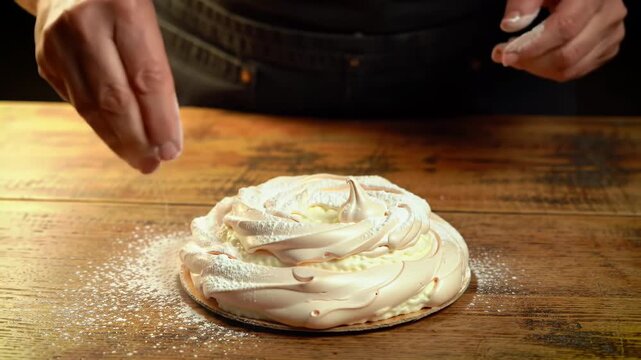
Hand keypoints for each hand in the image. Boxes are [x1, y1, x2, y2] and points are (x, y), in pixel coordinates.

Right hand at [34, 0, 181, 173]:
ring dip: (118, 141)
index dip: (161, 120)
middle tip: (154, 164)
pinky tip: (117, 139)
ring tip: (140, 160)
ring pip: (91, 106)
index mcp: (122, 8)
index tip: (172, 149)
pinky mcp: (45, 58)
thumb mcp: (146, 21)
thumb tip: (168, 130)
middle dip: (138, 140)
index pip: (146, 78)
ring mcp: (58, 42)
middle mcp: (84, 24)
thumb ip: (156, 69)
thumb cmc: (119, 2)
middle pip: (114, 98)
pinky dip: (100, 125)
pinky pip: (77, 102)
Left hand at [491, 0, 626, 81]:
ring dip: (537, 69)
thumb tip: (510, 25)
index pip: (564, 28)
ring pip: (571, 69)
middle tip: (505, 55)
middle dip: (531, 62)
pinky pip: (577, 71)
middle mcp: (610, 16)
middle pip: (568, 55)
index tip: (505, 54)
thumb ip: (524, 1)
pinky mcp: (609, 48)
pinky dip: (550, 70)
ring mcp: (613, 34)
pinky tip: (535, 57)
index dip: (532, 46)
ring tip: (517, 56)